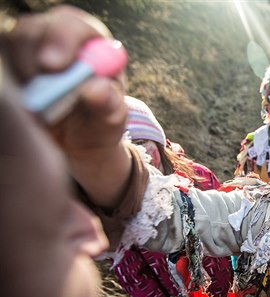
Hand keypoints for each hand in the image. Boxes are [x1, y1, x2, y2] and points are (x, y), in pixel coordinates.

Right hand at [2, 5, 129, 207]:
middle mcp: (58, 45)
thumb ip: (108, 107)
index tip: (56, 65)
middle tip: (35, 82)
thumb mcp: (109, 124)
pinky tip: (21, 106)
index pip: (76, 27)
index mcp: (91, 48)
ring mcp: (29, 57)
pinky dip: (8, 86)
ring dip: (19, 75)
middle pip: (36, 31)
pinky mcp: (11, 74)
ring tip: (34, 109)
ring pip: (11, 49)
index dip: (64, 39)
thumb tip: (98, 89)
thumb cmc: (99, 129)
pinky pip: (2, 71)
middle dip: (32, 54)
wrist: (77, 148)